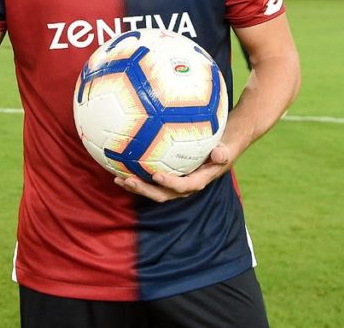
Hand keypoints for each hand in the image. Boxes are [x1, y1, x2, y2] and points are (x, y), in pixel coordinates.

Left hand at [113, 142, 234, 202]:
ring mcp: (172, 185)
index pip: (182, 186)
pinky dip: (136, 179)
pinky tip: (121, 170)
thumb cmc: (219, 150)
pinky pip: (149, 182)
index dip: (169, 183)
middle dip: (145, 190)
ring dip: (136, 187)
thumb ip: (222, 154)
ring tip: (119, 179)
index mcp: (196, 182)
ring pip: (152, 190)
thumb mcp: (224, 151)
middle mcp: (182, 188)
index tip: (157, 176)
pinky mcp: (165, 180)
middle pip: (162, 194)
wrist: (215, 153)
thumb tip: (219, 153)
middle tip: (129, 181)